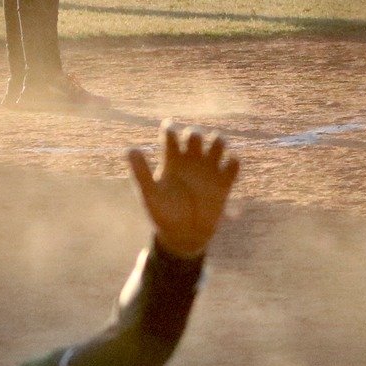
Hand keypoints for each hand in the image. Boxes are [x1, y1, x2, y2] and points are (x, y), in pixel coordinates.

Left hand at [127, 125, 239, 259]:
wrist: (183, 236)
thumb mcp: (150, 194)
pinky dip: (234, 162)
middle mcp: (190, 162)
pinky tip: (226, 170)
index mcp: (171, 161)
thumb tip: (131, 149)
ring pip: (218, 143)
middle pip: (196, 134)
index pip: (171, 134)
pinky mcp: (223, 184)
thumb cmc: (163, 215)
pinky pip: (234, 164)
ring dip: (219, 141)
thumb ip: (140, 172)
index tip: (170, 134)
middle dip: (195, 134)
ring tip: (214, 152)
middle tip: (193, 145)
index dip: (170, 128)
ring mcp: (208, 172)